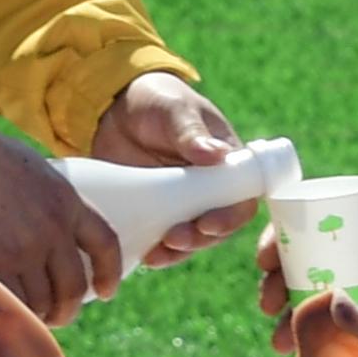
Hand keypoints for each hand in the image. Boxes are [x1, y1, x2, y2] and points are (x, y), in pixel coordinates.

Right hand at [0, 132, 125, 328]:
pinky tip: (9, 312)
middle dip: (68, 308)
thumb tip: (52, 221)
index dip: (109, 273)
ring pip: (43, 301)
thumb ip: (50, 199)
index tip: (105, 291)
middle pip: (74, 285)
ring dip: (40, 315)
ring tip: (30, 317)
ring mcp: (24, 251)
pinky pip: (13, 303)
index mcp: (68, 202)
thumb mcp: (36, 171)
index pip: (105, 244)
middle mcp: (53, 230)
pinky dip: (14, 312)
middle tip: (59, 315)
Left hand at [93, 72, 251, 267]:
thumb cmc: (158, 100)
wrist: (115, 108)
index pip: (242, 199)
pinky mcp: (157, 212)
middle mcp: (210, 189)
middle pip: (218, 227)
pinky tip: (144, 255)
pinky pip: (163, 240)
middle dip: (199, 239)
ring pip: (191, 239)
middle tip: (175, 238)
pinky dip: (156, 251)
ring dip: (178, 251)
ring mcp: (183, 204)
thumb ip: (192, 132)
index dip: (230, 218)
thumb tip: (218, 155)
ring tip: (157, 253)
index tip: (207, 223)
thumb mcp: (174, 110)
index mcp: (228, 163)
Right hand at [256, 194, 357, 354]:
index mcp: (352, 226)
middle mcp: (345, 262)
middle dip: (275, 286)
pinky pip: (344, 339)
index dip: (277, 241)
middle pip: (296, 272)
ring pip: (313, 310)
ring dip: (291, 322)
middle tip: (271, 301)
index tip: (268, 257)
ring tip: (281, 339)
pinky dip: (323, 348)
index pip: (303, 228)